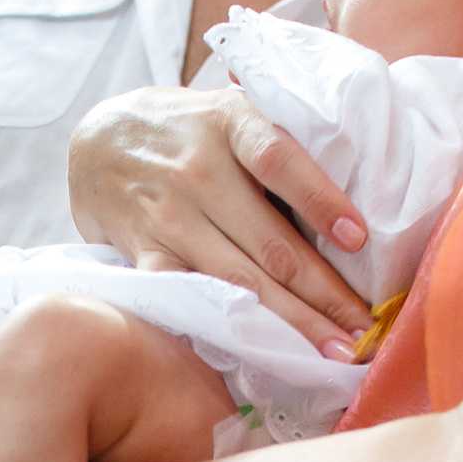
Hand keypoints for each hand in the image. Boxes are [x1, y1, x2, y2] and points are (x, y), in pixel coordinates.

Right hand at [67, 86, 374, 352]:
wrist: (96, 140)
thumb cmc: (184, 129)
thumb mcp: (227, 108)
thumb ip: (275, 136)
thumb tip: (355, 172)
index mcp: (230, 124)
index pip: (278, 160)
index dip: (320, 200)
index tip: (358, 239)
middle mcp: (200, 172)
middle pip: (271, 243)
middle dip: (325, 293)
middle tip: (366, 329)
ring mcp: (170, 217)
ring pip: (240, 281)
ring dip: (292, 322)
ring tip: (334, 351)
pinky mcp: (146, 254)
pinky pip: (193, 297)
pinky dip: (230, 327)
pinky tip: (266, 353)